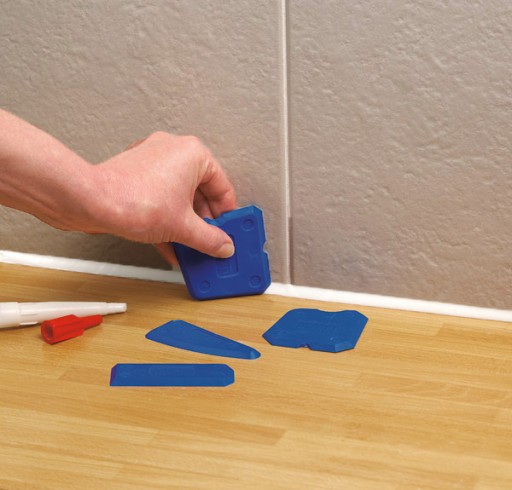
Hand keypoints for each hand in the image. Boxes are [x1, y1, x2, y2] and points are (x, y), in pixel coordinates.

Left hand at [90, 132, 236, 264]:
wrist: (91, 202)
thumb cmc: (133, 200)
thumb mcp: (183, 227)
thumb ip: (210, 239)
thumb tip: (222, 245)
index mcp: (193, 154)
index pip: (223, 187)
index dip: (227, 214)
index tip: (229, 231)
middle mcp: (173, 150)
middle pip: (200, 192)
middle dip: (204, 222)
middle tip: (210, 241)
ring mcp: (152, 160)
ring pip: (178, 197)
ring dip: (185, 224)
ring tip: (190, 246)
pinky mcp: (136, 173)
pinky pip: (160, 197)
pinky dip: (167, 219)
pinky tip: (170, 244)